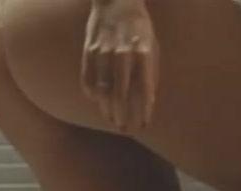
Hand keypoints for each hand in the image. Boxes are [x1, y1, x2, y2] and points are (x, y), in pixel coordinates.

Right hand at [81, 0, 158, 131]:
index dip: (143, 111)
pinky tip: (98, 101)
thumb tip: (148, 101)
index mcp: (143, 53)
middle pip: (119, 96)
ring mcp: (103, 53)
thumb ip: (151, 73)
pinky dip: (92, 95)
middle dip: (122, 116)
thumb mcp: (153, 46)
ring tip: (112, 118)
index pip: (144, 90)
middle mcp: (122, 54)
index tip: (143, 125)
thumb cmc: (139, 27)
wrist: (117, 1)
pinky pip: (88, 81)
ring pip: (102, 92)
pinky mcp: (89, 51)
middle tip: (124, 128)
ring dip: (106, 110)